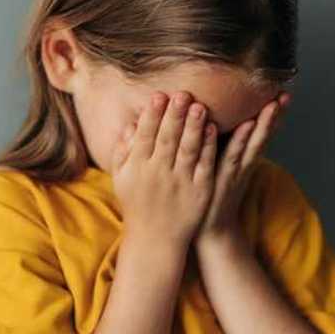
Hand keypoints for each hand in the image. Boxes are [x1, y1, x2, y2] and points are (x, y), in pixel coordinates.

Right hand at [109, 90, 217, 247]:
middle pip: (167, 140)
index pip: (145, 137)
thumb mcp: (122, 179)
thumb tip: (131, 124)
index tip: (159, 95)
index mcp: (138, 168)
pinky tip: (212, 130)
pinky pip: (204, 166)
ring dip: (194, 127)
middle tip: (182, 94)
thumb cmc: (137, 204)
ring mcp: (180, 184)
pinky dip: (208, 147)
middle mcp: (157, 174)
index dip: (152, 116)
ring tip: (200, 106)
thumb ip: (124, 151)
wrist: (155, 239)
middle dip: (174, 116)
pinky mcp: (199, 192)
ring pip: (187, 150)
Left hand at [193, 90, 291, 250]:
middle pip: (262, 134)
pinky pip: (233, 156)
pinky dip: (240, 141)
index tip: (281, 90)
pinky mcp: (225, 179)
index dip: (271, 113)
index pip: (260, 131)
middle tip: (285, 93)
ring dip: (264, 123)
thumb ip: (218, 145)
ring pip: (252, 142)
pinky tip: (245, 125)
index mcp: (243, 158)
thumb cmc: (209, 195)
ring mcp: (237, 171)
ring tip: (273, 104)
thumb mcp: (216, 166)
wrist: (209, 230)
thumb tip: (214, 121)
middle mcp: (244, 163)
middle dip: (274, 114)